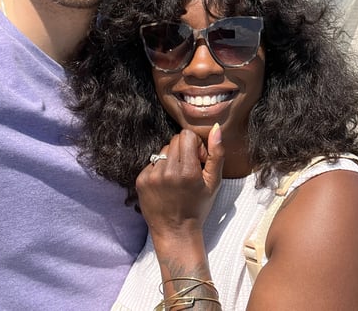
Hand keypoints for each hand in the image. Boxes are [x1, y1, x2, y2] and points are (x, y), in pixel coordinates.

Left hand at [136, 124, 224, 244]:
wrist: (175, 231)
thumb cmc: (198, 206)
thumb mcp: (214, 182)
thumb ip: (216, 153)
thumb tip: (215, 127)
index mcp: (187, 170)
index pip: (186, 135)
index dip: (195, 145)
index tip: (198, 161)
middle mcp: (167, 171)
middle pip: (175, 140)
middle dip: (184, 150)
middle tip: (188, 169)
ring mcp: (152, 176)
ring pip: (164, 150)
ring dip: (172, 160)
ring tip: (176, 179)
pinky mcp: (141, 180)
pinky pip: (153, 162)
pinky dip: (160, 169)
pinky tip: (166, 185)